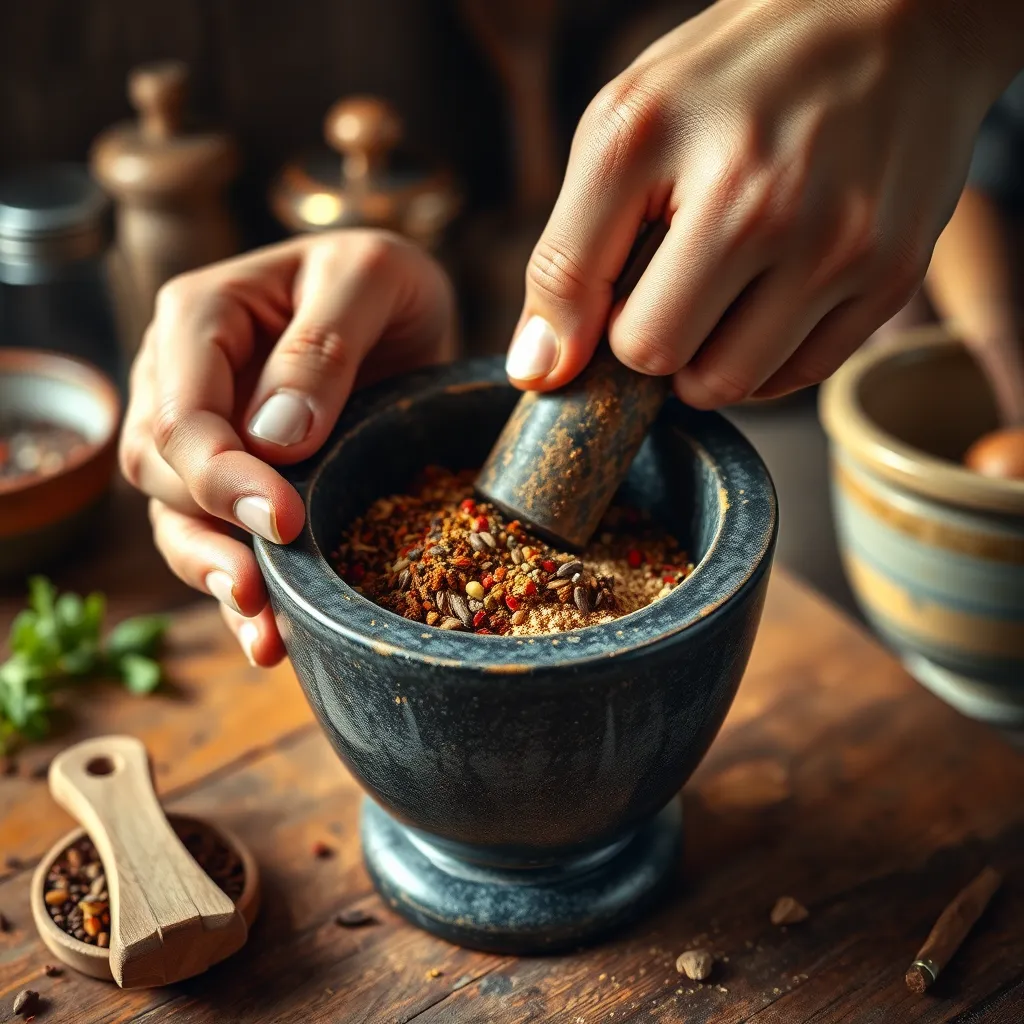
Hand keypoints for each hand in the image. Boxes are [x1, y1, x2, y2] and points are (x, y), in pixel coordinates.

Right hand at [120, 231, 455, 664]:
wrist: (403, 312)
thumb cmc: (382, 281)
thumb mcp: (370, 278)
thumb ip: (322, 345)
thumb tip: (276, 438)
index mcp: (200, 318)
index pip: (181, 412)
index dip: (221, 476)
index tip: (284, 518)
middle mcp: (183, 380)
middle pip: (162, 471)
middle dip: (213, 531)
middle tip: (268, 585)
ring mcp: (207, 436)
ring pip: (178, 517)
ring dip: (215, 577)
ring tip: (263, 630)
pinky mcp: (239, 481)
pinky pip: (220, 539)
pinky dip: (240, 591)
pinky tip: (269, 639)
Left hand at [507, 0, 1020, 405]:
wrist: (899, 20)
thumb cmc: (738, 78)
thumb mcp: (624, 132)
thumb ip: (567, 257)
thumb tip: (537, 373)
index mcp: (677, 158)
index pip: (612, 329)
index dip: (594, 335)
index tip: (603, 315)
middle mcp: (768, 206)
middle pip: (669, 362)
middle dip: (652, 338)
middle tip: (669, 281)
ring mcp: (842, 247)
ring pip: (734, 383)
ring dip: (709, 357)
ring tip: (720, 286)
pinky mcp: (893, 275)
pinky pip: (800, 375)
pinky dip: (769, 355)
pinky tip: (769, 295)